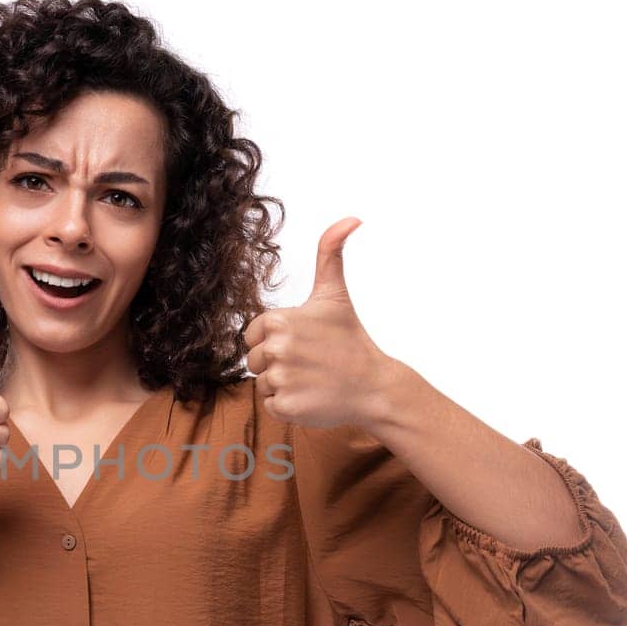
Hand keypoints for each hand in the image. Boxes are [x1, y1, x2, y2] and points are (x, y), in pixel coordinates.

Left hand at [242, 217, 399, 430]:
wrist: (374, 384)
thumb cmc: (350, 340)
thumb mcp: (335, 294)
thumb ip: (330, 253)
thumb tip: (350, 219)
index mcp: (278, 320)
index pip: (252, 337)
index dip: (276, 341)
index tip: (303, 343)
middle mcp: (276, 348)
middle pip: (254, 362)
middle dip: (278, 364)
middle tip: (310, 363)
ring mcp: (281, 378)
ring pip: (262, 384)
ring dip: (283, 385)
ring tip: (311, 379)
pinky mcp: (285, 406)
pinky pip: (270, 406)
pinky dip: (288, 406)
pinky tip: (311, 396)